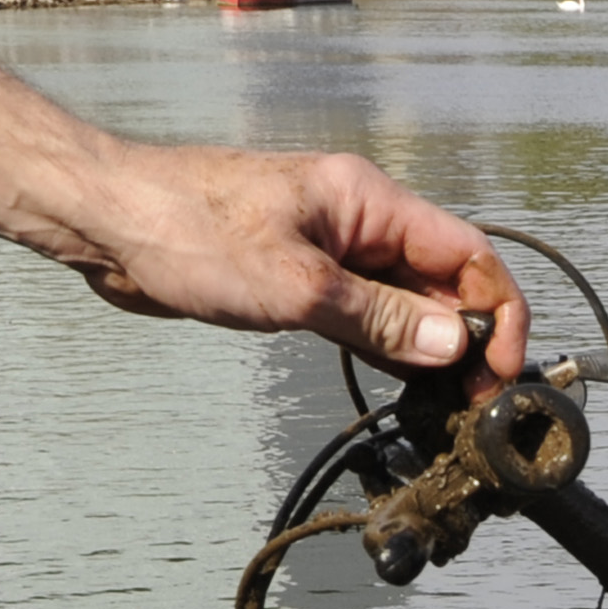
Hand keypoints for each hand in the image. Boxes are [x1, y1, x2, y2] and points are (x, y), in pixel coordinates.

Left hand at [68, 144, 528, 384]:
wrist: (108, 222)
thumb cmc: (186, 229)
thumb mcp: (296, 285)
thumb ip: (380, 319)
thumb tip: (453, 346)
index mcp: (369, 201)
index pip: (468, 253)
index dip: (498, 313)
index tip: (499, 372)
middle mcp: (360, 222)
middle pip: (445, 282)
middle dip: (469, 341)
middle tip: (476, 406)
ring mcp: (333, 251)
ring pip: (408, 303)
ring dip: (431, 351)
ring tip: (447, 407)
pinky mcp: (304, 279)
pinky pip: (367, 316)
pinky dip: (390, 349)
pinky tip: (403, 386)